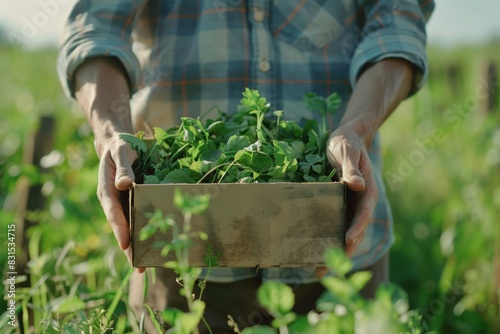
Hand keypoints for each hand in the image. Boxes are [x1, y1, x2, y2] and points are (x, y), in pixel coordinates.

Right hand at [96, 135, 144, 271]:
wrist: (118, 144)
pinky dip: (144, 233)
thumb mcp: (121, 152)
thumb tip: (126, 184)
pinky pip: (138, 220)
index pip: (113, 212)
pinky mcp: (132, 203)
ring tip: (146, 266)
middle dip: (129, 248)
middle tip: (138, 267)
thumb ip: (123, 168)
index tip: (126, 244)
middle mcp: (114, 201)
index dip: (119, 229)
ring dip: (136, 246)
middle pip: (121, 228)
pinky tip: (154, 246)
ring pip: (129, 228)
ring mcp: (123, 204)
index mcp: (107, 190)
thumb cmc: (120, 147)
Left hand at [326, 125, 378, 257]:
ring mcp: (348, 205)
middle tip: (329, 268)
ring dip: (333, 249)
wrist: (345, 138)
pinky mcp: (336, 205)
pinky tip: (312, 250)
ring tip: (318, 270)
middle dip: (343, 249)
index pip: (364, 213)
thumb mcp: (348, 152)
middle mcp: (359, 202)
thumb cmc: (347, 143)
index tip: (348, 241)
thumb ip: (351, 169)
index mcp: (367, 191)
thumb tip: (358, 185)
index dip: (357, 228)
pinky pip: (332, 223)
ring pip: (342, 231)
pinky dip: (325, 237)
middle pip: (353, 229)